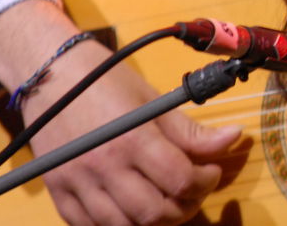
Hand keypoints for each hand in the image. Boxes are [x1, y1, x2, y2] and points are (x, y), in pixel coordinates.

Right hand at [0, 1, 240, 224]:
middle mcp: (103, 166)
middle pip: (154, 213)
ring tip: (167, 201)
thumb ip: (191, 130)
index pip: (180, 179)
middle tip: (193, 190)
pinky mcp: (57, 192)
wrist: (52, 74)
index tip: (211, 171)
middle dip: (185, 207)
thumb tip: (233, 137)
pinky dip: (117, 225)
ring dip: (153, 221)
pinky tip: (132, 208)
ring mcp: (76, 183)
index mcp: (132, 138)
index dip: (205, 182)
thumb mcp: (154, 100)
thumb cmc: (106, 81)